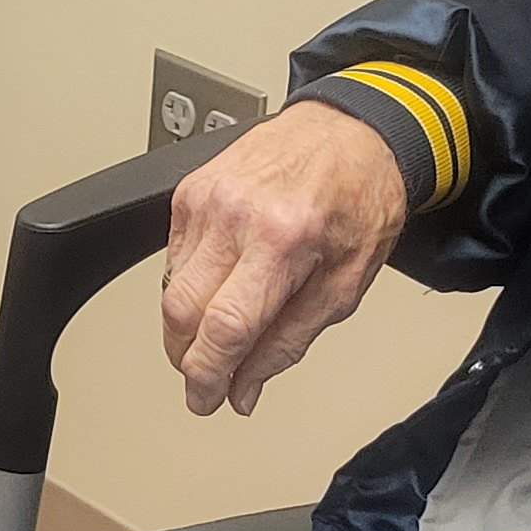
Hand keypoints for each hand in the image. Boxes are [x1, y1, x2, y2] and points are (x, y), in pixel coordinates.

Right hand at [159, 101, 408, 415]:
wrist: (351, 131)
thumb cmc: (360, 200)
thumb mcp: (346, 284)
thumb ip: (289, 342)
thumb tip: (245, 386)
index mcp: (283, 241)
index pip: (224, 327)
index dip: (207, 376)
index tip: (204, 399)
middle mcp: (235, 216)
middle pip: (181, 312)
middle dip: (188, 358)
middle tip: (208, 379)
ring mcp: (205, 199)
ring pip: (170, 288)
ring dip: (186, 326)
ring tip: (219, 333)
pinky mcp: (189, 190)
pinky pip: (173, 258)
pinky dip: (189, 287)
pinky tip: (217, 288)